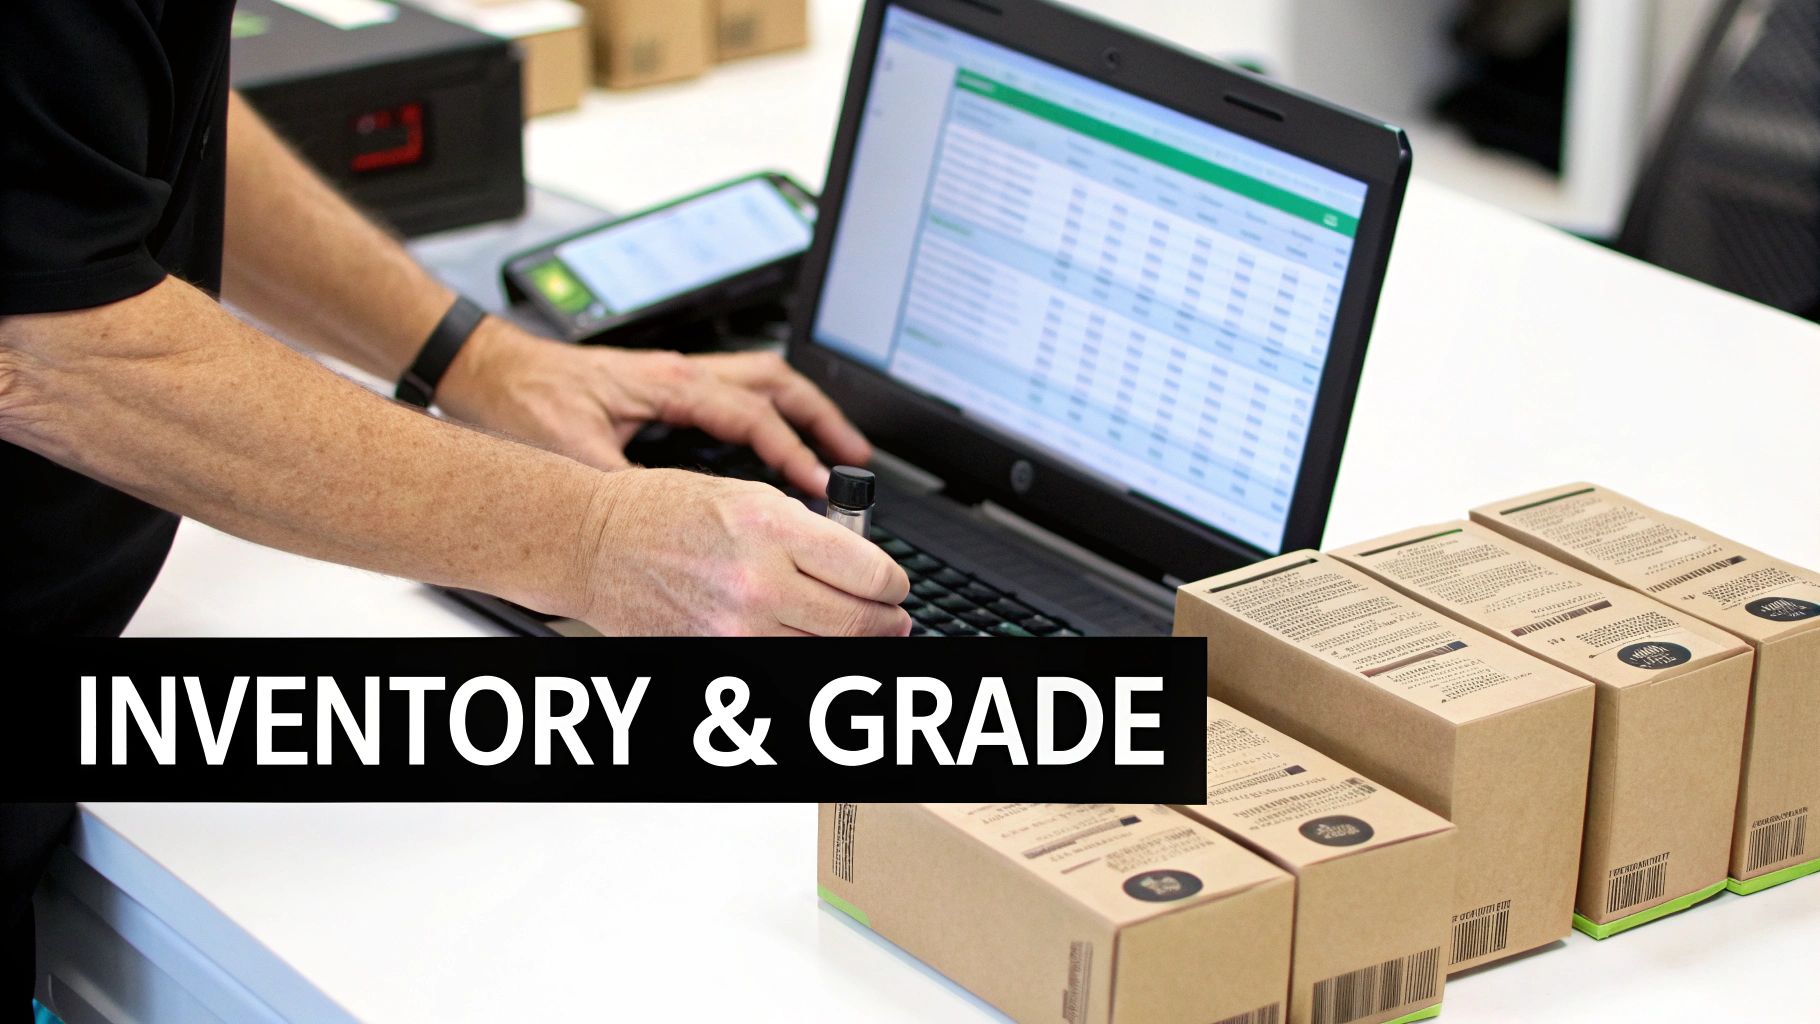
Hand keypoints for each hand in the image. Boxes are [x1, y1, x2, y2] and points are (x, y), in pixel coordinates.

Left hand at [436, 319, 868, 492]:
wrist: (488, 370)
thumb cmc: (524, 400)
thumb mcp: (574, 450)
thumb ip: (624, 484)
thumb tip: (665, 522)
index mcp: (669, 384)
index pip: (753, 415)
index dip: (791, 453)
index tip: (818, 487)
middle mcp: (681, 374)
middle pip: (777, 382)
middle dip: (823, 419)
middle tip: (855, 460)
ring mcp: (678, 376)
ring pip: (763, 380)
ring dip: (805, 411)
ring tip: (835, 449)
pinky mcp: (668, 386)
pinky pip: (739, 391)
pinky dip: (770, 414)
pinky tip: (776, 443)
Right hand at [578, 468, 911, 635]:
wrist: (594, 545)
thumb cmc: (660, 511)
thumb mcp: (746, 494)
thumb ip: (808, 528)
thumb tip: (860, 561)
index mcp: (773, 528)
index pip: (871, 574)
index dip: (894, 585)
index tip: (894, 587)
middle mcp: (759, 582)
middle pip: (858, 622)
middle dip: (887, 622)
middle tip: (892, 619)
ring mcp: (735, 627)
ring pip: (827, 653)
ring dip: (852, 645)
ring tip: (858, 633)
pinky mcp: (715, 655)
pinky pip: (782, 665)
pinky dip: (804, 656)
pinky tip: (808, 643)